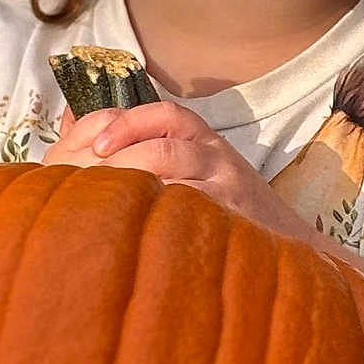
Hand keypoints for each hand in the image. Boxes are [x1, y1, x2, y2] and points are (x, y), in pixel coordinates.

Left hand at [43, 101, 313, 242]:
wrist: (288, 248)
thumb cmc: (223, 208)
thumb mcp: (191, 170)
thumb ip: (143, 148)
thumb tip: (75, 123)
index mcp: (202, 139)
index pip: (164, 115)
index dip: (126, 123)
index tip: (96, 146)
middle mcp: (216, 156)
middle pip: (162, 144)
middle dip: (117, 160)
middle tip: (82, 182)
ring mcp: (226, 187)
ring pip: (174, 171)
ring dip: (132, 183)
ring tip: (103, 204)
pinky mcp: (233, 220)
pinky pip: (191, 210)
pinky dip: (159, 216)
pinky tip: (135, 230)